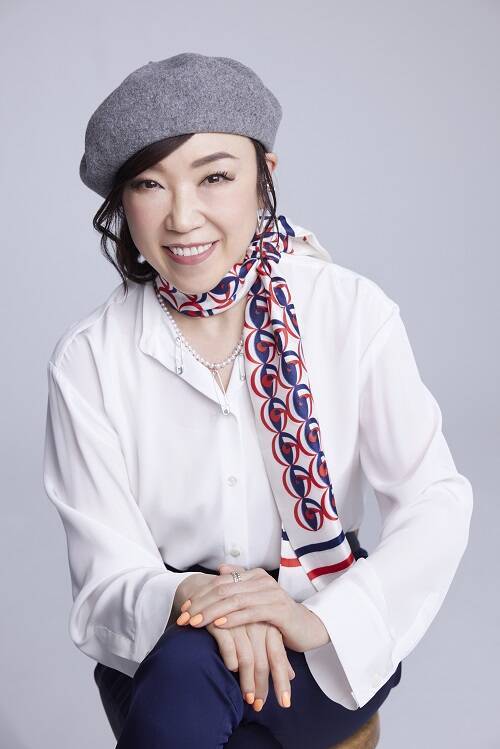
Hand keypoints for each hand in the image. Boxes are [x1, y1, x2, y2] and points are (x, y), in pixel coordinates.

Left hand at [176, 563, 330, 653]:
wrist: (308, 627)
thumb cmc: (277, 616)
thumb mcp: (256, 600)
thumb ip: (239, 584)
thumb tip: (221, 568)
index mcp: (254, 576)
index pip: (221, 583)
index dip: (201, 595)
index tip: (183, 609)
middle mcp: (263, 581)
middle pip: (224, 590)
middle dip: (201, 605)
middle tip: (183, 618)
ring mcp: (272, 594)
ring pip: (235, 601)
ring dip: (211, 613)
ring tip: (195, 623)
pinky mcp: (279, 610)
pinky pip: (251, 612)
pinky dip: (233, 618)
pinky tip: (218, 625)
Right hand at [205, 618, 294, 710]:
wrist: (210, 591)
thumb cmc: (238, 615)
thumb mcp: (260, 629)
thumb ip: (274, 650)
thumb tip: (292, 675)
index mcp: (269, 626)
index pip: (278, 658)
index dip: (281, 681)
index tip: (285, 703)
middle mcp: (257, 625)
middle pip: (264, 662)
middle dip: (262, 687)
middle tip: (259, 706)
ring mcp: (240, 623)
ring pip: (247, 659)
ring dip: (247, 682)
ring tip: (247, 698)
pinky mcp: (221, 622)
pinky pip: (229, 647)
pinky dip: (231, 662)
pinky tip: (232, 670)